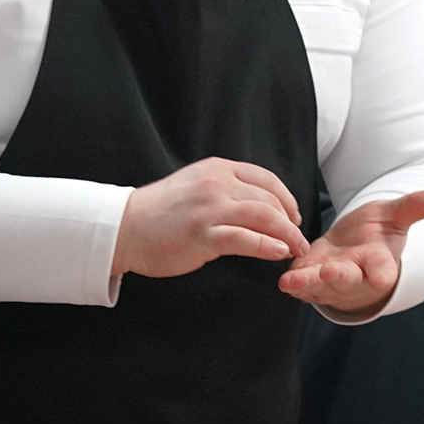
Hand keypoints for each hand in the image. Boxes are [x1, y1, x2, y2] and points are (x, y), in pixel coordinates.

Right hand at [113, 158, 306, 277]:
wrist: (124, 227)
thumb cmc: (160, 212)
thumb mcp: (195, 186)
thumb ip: (224, 190)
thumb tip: (257, 205)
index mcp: (217, 169)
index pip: (266, 179)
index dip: (286, 199)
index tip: (293, 217)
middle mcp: (216, 184)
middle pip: (269, 199)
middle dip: (291, 222)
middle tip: (299, 240)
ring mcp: (209, 208)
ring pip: (264, 216)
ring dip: (287, 235)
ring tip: (295, 250)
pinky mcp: (202, 234)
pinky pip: (245, 239)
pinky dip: (267, 246)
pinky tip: (278, 254)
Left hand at [280, 189, 423, 316]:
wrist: (353, 251)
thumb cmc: (377, 234)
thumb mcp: (395, 216)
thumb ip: (416, 206)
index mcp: (379, 262)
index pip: (383, 271)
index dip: (382, 275)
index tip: (382, 279)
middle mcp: (356, 276)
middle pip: (347, 280)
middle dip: (337, 278)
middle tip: (328, 272)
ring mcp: (331, 283)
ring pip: (318, 286)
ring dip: (306, 284)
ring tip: (291, 280)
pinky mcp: (310, 281)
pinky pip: (300, 284)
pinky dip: (292, 281)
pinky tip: (283, 277)